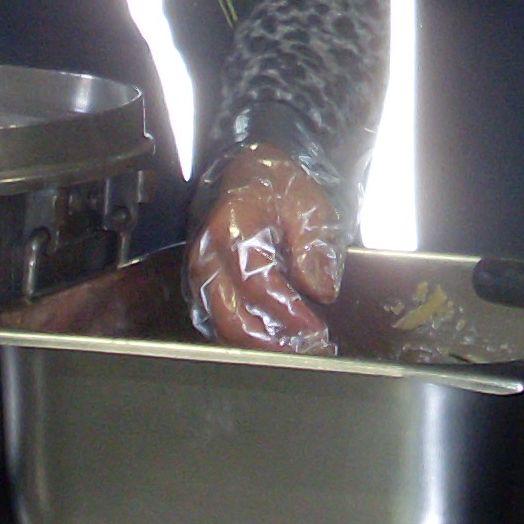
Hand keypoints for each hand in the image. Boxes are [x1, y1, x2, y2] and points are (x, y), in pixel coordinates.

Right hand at [187, 147, 346, 351]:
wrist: (249, 173)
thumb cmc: (278, 188)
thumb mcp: (307, 205)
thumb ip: (314, 247)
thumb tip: (322, 290)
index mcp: (234, 226)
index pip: (257, 281)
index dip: (287, 310)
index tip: (315, 327)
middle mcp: (208, 253)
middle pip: (231, 314)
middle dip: (272, 341)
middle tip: (308, 349)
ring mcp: (202, 271)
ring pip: (221, 324)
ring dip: (259, 345)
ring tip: (296, 351)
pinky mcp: (204, 283)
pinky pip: (217, 320)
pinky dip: (246, 337)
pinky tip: (276, 342)